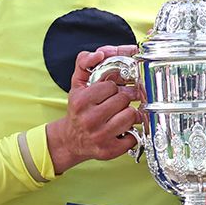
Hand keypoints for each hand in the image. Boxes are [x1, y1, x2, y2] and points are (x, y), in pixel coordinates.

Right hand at [46, 46, 143, 173]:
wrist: (71, 140)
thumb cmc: (78, 110)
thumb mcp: (76, 85)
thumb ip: (84, 63)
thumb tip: (99, 53)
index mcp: (81, 101)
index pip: (110, 86)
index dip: (113, 88)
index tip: (110, 92)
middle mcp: (89, 119)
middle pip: (123, 100)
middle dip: (123, 100)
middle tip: (119, 103)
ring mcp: (100, 136)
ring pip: (131, 116)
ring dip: (130, 115)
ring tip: (121, 115)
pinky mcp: (109, 151)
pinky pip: (134, 137)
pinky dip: (132, 133)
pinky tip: (122, 131)